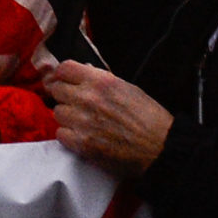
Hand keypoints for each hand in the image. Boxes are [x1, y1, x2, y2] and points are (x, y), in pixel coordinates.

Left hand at [43, 64, 173, 175]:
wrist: (161, 149)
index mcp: (101, 81)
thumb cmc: (149, 118)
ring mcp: (83, 121)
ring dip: (67, 117)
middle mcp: (88, 98)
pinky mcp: (82, 144)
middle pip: (56, 90)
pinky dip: (69, 136)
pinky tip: (82, 137)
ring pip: (58, 112)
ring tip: (83, 123)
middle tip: (76, 104)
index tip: (65, 82)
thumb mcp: (127, 88)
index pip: (64, 68)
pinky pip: (60, 134)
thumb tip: (82, 77)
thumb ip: (101, 81)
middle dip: (65, 96)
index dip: (63, 75)